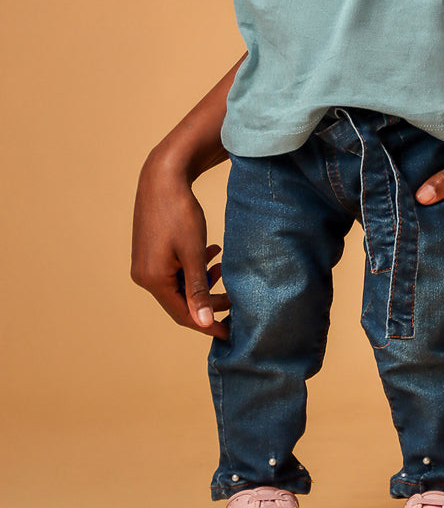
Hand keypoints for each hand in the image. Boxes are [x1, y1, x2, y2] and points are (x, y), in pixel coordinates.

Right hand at [131, 153, 229, 337]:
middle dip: (207, 300)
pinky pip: (175, 269)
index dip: (207, 324)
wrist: (162, 176)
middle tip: (234, 299)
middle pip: (180, 300)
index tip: (230, 331)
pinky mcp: (151, 251)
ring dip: (202, 280)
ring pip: (179, 283)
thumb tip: (203, 324)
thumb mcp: (193, 251)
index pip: (182, 314)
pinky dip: (194, 266)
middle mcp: (144, 276)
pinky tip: (212, 252)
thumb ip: (198, 289)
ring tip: (223, 268)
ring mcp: (145, 263)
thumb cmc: (179, 212)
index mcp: (152, 280)